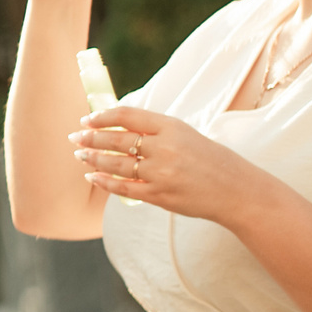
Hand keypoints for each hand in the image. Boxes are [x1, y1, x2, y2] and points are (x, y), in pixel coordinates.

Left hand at [72, 104, 271, 227]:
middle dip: (91, 138)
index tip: (87, 119)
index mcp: (172, 127)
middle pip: (116, 140)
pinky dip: (105, 182)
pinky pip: (124, 188)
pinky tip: (93, 177)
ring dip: (93, 159)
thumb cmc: (212, 160)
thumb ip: (156, 131)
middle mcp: (164, 148)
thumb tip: (120, 126)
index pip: (127, 116)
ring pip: (116, 164)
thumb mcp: (187, 135)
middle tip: (75, 137)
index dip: (102, 117)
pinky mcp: (160, 196)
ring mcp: (161, 174)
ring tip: (80, 155)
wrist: (237, 191)